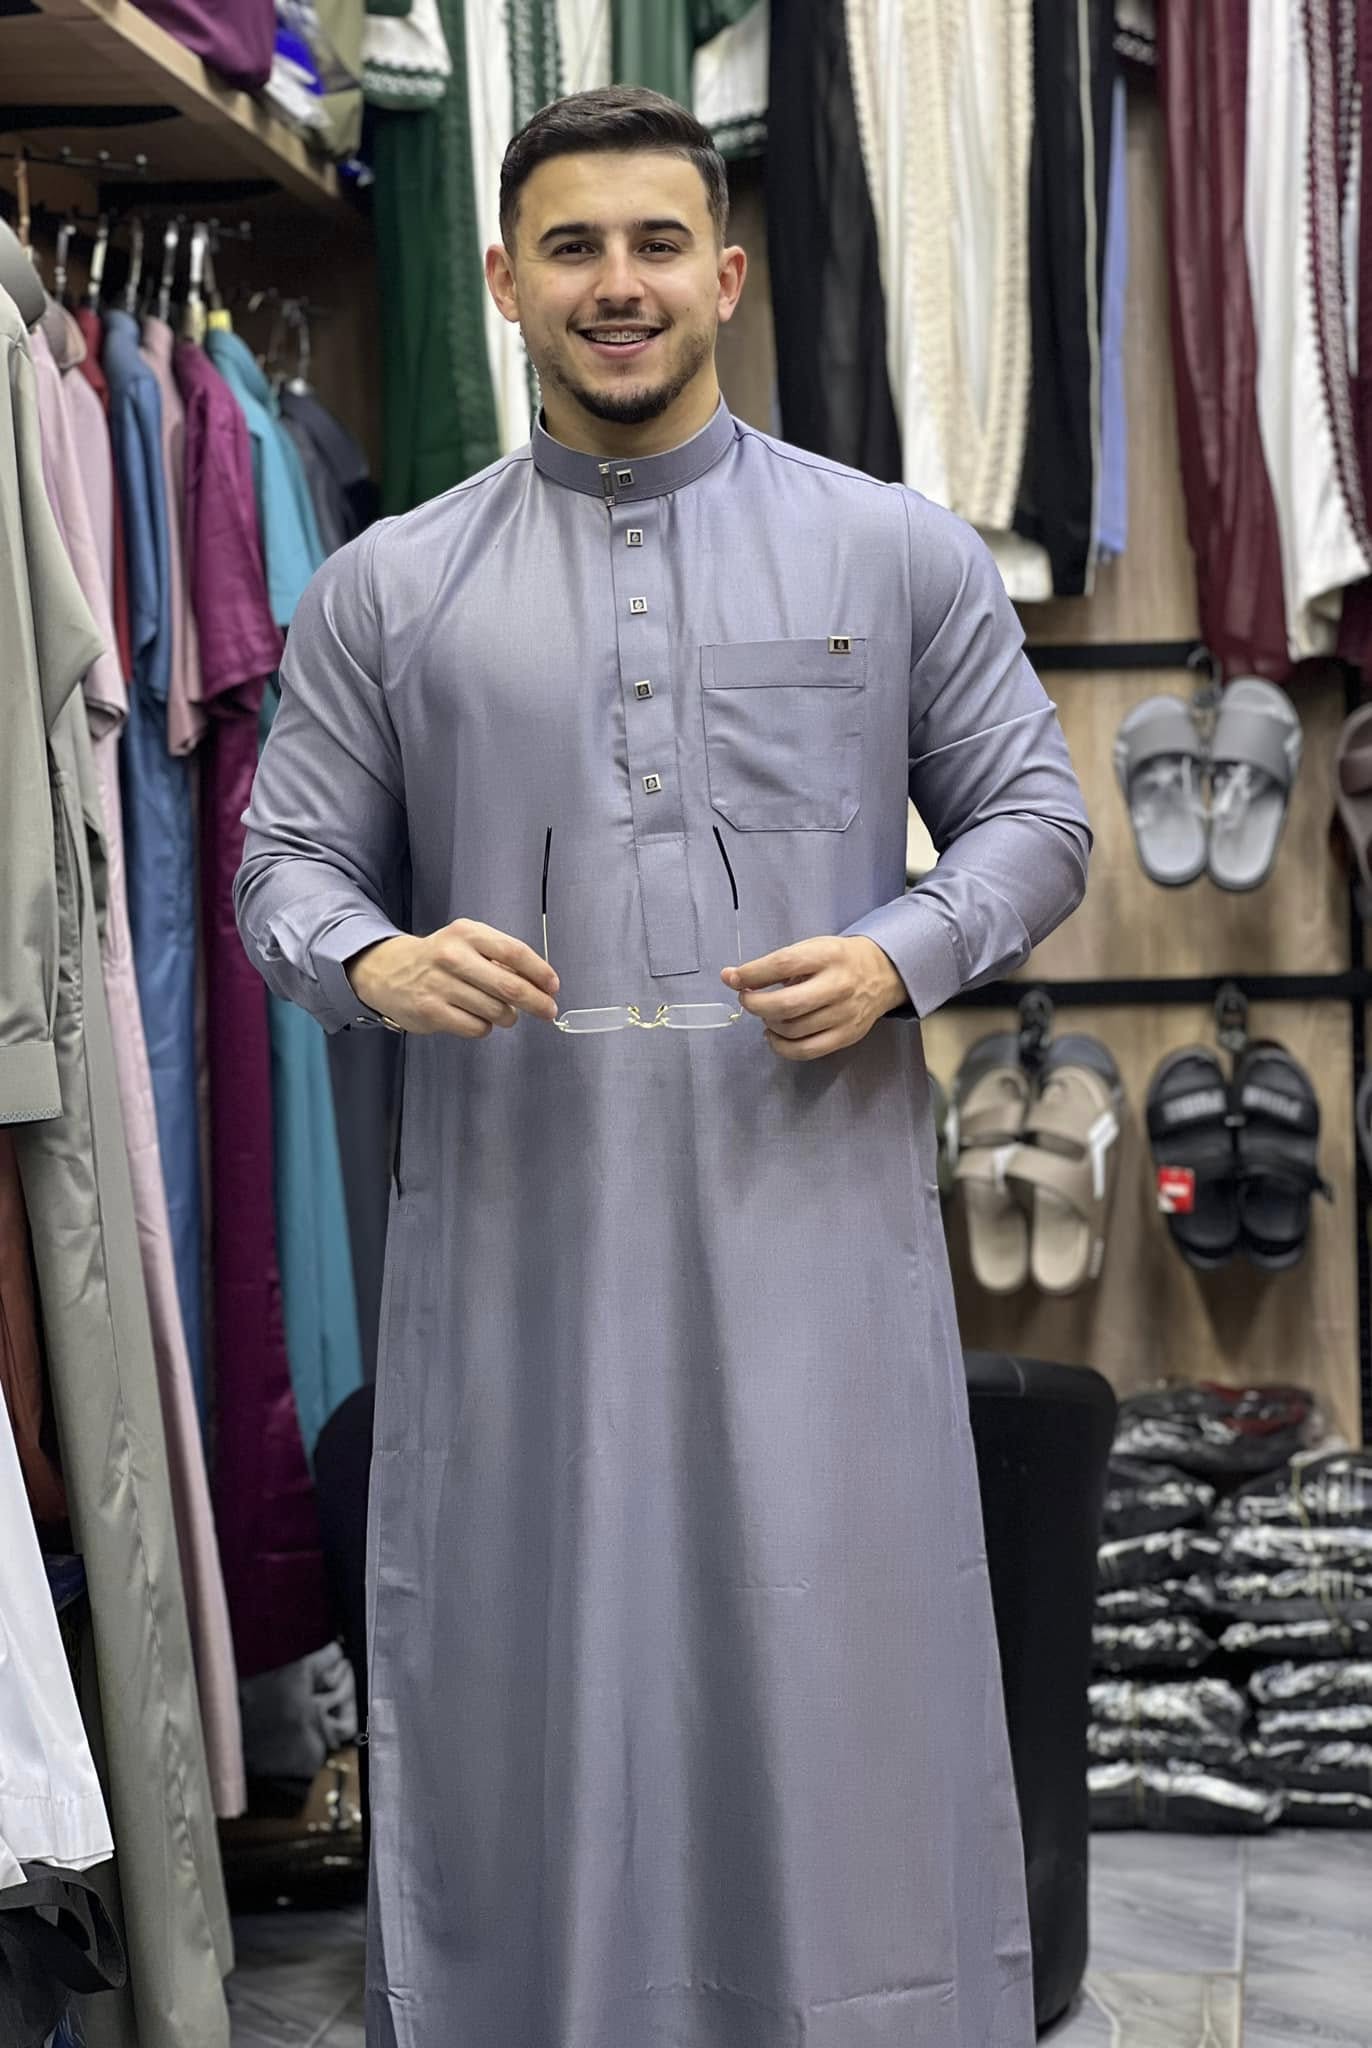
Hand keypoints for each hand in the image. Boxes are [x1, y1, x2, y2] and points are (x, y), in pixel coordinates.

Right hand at [347, 921, 560, 1037]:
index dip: (540, 972)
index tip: (553, 986)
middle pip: (509, 986)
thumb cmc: (439, 957)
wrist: (388, 970)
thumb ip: (500, 957)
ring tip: (501, 1011)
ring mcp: (440, 985)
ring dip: (507, 1016)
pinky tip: (476, 1017)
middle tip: (548, 1010)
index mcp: (467, 934)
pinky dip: (484, 1027)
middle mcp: (453, 957)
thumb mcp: (467, 942)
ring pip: (496, 1011)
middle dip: (536, 1002)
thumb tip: (539, 983)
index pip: (514, 952)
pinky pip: (477, 1027)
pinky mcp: (432, 1011)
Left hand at [721, 936, 906, 1061]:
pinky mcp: (846, 1036)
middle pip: (786, 1004)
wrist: (883, 973)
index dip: (751, 974)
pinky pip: (806, 1050)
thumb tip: (734, 978)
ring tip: (766, 1014)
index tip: (731, 978)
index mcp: (827, 956)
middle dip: (756, 1004)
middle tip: (747, 999)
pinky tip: (774, 1035)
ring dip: (768, 1023)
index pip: (782, 965)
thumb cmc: (838, 959)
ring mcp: (844, 1014)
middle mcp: (838, 985)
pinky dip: (781, 1046)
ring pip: (793, 1029)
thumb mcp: (812, 948)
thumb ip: (778, 964)